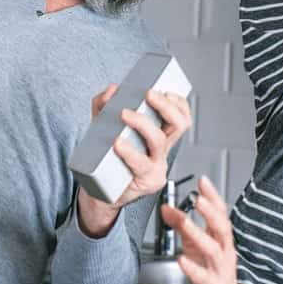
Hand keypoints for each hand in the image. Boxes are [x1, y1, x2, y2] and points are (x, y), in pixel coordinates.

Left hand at [76, 83, 191, 236]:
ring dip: (143, 123)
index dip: (178, 102)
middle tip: (148, 94)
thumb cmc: (108, 158)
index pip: (181, 115)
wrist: (102, 192)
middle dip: (165, 106)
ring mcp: (156, 165)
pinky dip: (129, 151)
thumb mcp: (103, 126)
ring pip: (159, 141)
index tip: (164, 90)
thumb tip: (111, 91)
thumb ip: (103, 106)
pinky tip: (117, 143)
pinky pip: (141, 164)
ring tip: (125, 114)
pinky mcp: (147, 180)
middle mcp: (162, 149)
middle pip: (179, 124)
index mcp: (159, 135)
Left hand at [162, 176, 245, 283]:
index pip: (220, 213)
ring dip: (198, 234)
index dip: (213, 196)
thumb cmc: (211, 273)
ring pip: (212, 249)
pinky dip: (192, 267)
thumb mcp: (195, 246)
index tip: (203, 181)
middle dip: (211, 212)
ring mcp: (221, 269)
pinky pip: (203, 276)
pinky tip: (181, 259)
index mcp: (221, 239)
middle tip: (199, 198)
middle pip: (222, 227)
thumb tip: (165, 207)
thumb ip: (182, 226)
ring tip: (185, 222)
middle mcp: (224, 252)